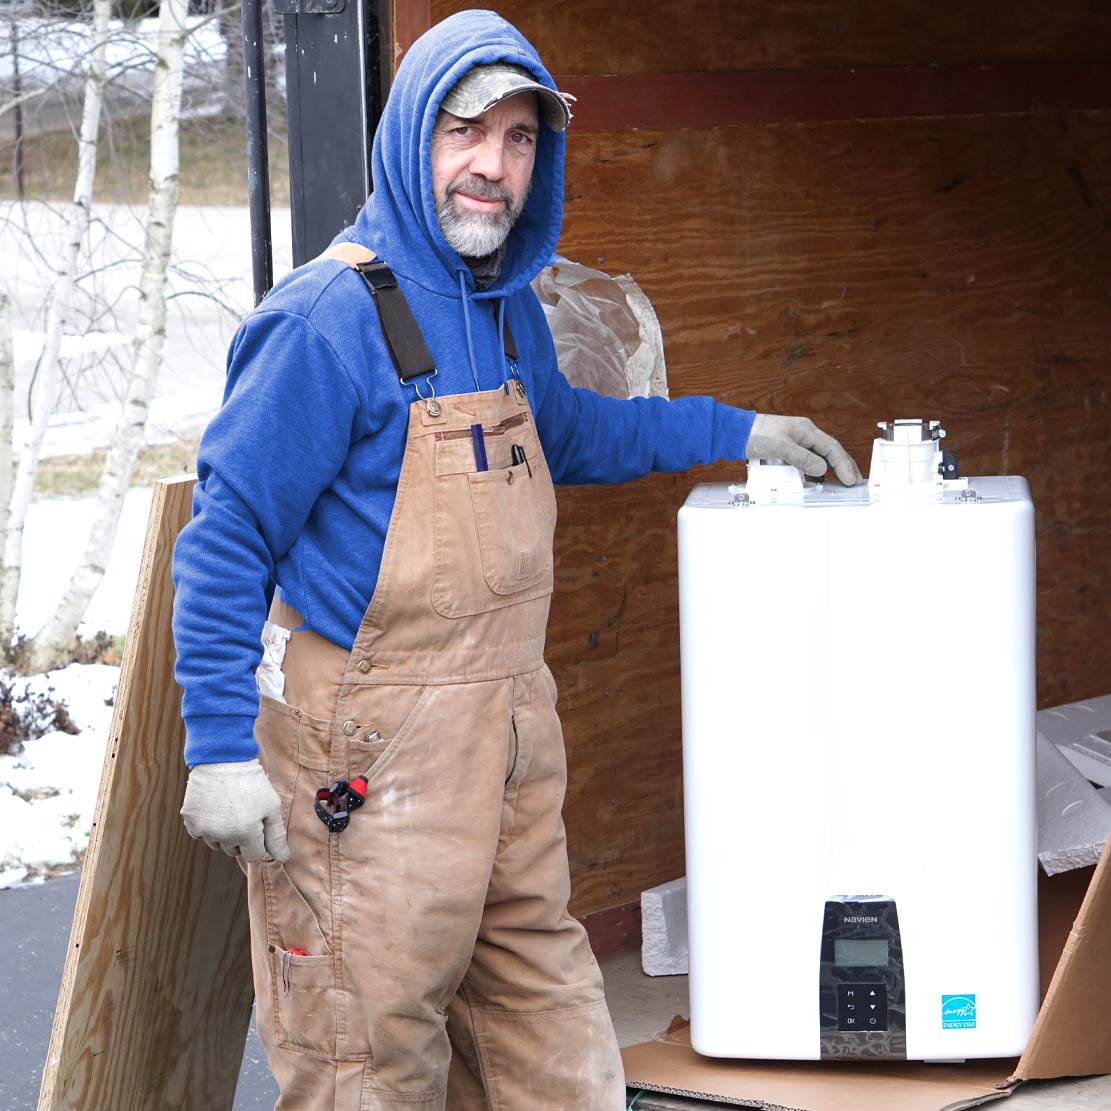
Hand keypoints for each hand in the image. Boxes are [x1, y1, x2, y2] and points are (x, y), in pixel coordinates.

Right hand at [180, 759, 290, 862]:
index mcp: (246, 833)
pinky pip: (201, 834)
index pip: (255, 856)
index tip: (259, 825)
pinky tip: (215, 807)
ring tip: (230, 808)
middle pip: (235, 851)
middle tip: (244, 813)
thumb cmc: (252, 783)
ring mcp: (204, 829)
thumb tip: (284, 859)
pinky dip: (208, 825)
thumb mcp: (271, 806)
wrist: (222, 760)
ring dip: (224, 833)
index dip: (259, 842)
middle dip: (242, 837)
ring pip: (217, 843)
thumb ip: (277, 836)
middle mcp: (223, 836)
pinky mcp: (190, 821)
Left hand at [746, 413, 862, 485]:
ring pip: (821, 456)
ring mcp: (797, 442)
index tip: (850, 480)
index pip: (832, 448)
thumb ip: (801, 457)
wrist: (737, 432)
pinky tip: (819, 480)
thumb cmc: (757, 434)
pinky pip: (808, 461)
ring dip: (833, 469)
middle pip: (831, 452)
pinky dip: (816, 470)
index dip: (843, 465)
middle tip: (855, 482)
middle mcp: (805, 435)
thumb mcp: (780, 447)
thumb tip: (822, 469)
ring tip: (843, 481)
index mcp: (807, 431)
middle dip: (844, 466)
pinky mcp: (789, 450)